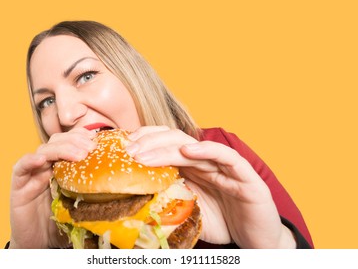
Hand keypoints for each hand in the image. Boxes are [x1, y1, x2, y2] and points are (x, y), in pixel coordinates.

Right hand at [9, 128, 96, 247]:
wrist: (38, 244)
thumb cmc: (61, 224)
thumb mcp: (81, 204)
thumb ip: (93, 193)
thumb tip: (120, 187)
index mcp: (62, 167)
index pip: (70, 142)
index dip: (82, 137)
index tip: (97, 138)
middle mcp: (47, 166)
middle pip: (58, 141)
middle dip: (75, 140)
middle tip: (90, 148)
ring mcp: (32, 174)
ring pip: (43, 151)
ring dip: (61, 149)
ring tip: (79, 154)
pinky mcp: (19, 186)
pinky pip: (21, 168)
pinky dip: (30, 161)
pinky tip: (41, 160)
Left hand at [126, 126, 295, 247]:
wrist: (256, 241)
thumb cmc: (222, 223)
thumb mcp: (188, 210)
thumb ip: (169, 198)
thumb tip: (136, 193)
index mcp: (193, 168)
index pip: (167, 145)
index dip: (146, 142)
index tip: (124, 148)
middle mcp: (207, 162)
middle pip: (176, 141)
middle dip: (150, 142)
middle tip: (129, 151)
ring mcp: (226, 167)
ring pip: (195, 147)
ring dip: (167, 147)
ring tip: (144, 153)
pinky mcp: (246, 177)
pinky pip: (227, 157)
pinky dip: (208, 150)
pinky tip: (189, 150)